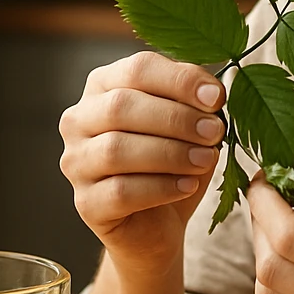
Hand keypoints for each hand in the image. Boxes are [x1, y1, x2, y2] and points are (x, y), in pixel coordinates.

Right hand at [59, 51, 226, 278]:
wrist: (158, 224)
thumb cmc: (173, 162)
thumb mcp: (190, 124)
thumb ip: (196, 102)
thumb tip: (213, 95)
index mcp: (104, 86)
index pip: (137, 69)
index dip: (179, 80)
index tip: (216, 98)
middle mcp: (79, 120)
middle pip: (121, 106)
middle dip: (176, 118)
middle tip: (214, 131)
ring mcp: (76, 162)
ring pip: (117, 150)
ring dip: (170, 153)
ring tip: (206, 159)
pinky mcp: (84, 203)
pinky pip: (120, 191)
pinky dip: (160, 187)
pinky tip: (188, 185)